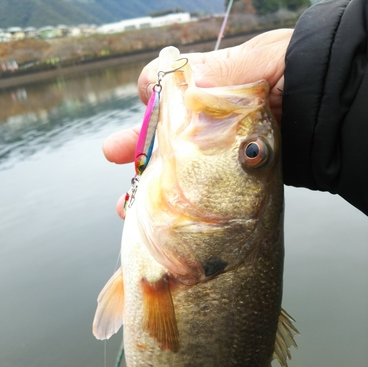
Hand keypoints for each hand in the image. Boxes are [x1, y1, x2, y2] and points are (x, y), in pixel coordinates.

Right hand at [103, 29, 292, 217]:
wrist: (337, 115)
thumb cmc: (303, 78)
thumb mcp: (258, 65)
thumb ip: (215, 74)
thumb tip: (172, 80)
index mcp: (220, 89)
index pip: (174, 93)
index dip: (154, 97)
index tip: (145, 100)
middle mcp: (218, 123)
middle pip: (169, 137)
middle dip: (138, 144)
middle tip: (113, 152)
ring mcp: (224, 155)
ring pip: (177, 171)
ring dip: (148, 185)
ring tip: (125, 203)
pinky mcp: (234, 182)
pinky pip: (197, 194)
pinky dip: (173, 206)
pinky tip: (152, 217)